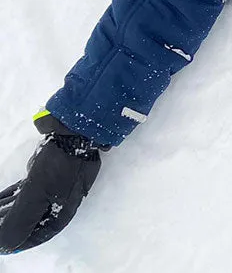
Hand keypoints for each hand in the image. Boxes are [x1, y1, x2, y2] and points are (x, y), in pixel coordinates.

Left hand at [0, 114, 102, 254]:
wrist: (78, 131)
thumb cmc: (59, 164)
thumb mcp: (36, 194)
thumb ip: (19, 221)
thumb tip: (6, 245)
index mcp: (61, 214)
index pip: (34, 236)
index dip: (16, 242)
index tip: (1, 245)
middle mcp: (61, 204)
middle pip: (32, 221)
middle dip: (10, 225)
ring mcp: (58, 188)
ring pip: (30, 206)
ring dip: (10, 211)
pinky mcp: (54, 174)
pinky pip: (31, 192)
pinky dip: (16, 197)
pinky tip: (5, 196)